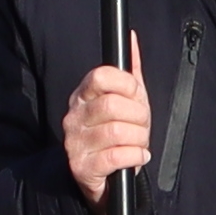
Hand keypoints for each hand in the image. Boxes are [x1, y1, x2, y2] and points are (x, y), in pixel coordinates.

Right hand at [59, 36, 153, 201]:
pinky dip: (135, 157)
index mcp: (83, 95)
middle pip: (113, 105)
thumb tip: (131, 38)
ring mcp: (74, 143)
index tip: (135, 96)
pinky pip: (116, 157)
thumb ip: (129, 71)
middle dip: (139, 117)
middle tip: (141, 126)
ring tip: (139, 144)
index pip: (101, 75)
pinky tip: (137, 157)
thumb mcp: (126, 101)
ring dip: (139, 140)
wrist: (105, 176)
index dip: (126, 84)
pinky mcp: (81, 167)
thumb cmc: (117, 134)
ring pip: (117, 132)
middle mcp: (73, 116)